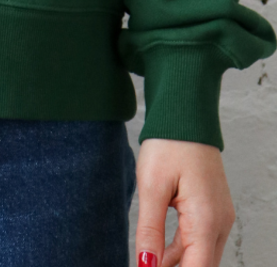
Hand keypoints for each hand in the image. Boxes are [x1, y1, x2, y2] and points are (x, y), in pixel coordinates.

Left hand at [135, 137, 235, 266]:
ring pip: (201, 255)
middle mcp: (220, 222)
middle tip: (146, 265)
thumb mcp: (151, 186)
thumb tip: (146, 265)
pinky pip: (200, 240)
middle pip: (201, 265)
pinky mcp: (213, 209)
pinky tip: (160, 253)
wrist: (185, 115)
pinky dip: (182, 250)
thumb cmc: (169, 144)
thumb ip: (150, 230)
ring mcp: (219, 216)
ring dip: (177, 263)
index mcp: (206, 219)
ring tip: (148, 261)